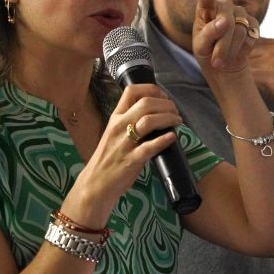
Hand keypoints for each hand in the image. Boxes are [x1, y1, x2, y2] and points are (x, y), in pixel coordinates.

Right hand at [65, 84, 180, 224]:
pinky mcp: (131, 160)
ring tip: (177, 121)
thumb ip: (130, 122)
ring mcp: (124, 143)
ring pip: (149, 121)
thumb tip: (154, 113)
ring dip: (168, 118)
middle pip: (146, 103)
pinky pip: (149, 147)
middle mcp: (119, 126)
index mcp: (115, 117)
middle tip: (176, 111)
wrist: (95, 183)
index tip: (163, 96)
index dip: (152, 89)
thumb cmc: (108, 158)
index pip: (131, 91)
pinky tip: (172, 137)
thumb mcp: (115, 133)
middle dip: (166, 104)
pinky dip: (163, 140)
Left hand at [192, 0, 259, 77]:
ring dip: (230, 50)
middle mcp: (223, 7)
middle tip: (216, 62)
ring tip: (222, 62)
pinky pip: (251, 34)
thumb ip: (208, 34)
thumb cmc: (207, 53)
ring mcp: (240, 13)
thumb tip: (224, 22)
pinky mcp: (253, 23)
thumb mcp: (201, 47)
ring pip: (239, 29)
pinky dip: (243, 49)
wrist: (225, 65)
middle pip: (226, 19)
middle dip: (222, 43)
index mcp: (206, 9)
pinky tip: (237, 53)